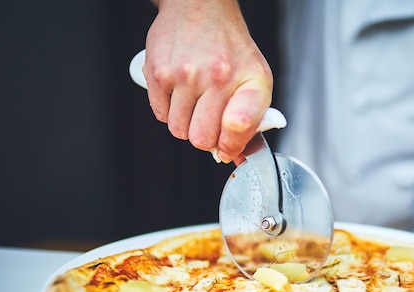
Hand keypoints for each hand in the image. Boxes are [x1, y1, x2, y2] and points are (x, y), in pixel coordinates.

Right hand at [144, 0, 272, 163]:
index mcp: (247, 80)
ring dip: (186, 122)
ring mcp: (184, 75)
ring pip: (178, 130)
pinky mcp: (158, 72)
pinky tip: (180, 91)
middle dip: (204, 136)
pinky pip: (160, 114)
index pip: (238, 128)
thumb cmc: (229, 47)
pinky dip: (169, 110)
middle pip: (201, 139)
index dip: (231, 144)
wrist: (200, 8)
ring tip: (195, 99)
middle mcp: (216, 77)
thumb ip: (252, 119)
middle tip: (208, 118)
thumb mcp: (255, 78)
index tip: (227, 146)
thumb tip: (235, 155)